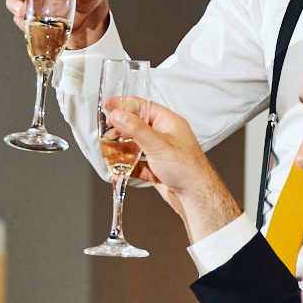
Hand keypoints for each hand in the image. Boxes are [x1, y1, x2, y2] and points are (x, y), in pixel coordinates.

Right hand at [104, 98, 240, 237]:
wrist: (195, 197)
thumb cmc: (187, 168)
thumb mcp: (158, 144)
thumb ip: (136, 129)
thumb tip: (119, 115)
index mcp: (169, 123)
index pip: (144, 107)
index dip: (126, 105)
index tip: (109, 105)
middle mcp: (165, 136)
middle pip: (137, 127)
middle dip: (121, 130)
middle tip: (106, 132)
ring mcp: (160, 153)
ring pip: (136, 146)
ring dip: (122, 149)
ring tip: (108, 150)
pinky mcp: (156, 170)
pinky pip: (137, 165)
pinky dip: (127, 167)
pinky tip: (119, 169)